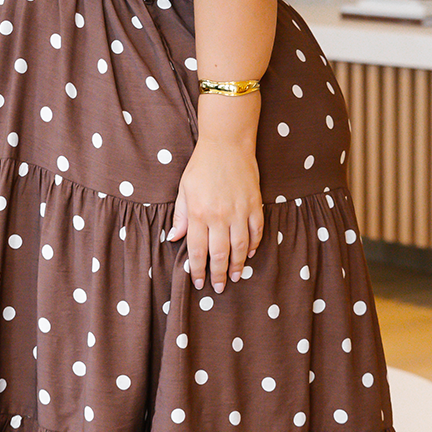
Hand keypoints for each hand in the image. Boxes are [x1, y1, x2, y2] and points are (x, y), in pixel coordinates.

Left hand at [169, 139, 263, 293]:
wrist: (227, 144)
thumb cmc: (201, 166)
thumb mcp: (184, 189)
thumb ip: (180, 215)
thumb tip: (174, 238)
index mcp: (198, 212)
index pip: (197, 249)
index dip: (198, 269)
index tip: (199, 282)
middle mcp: (218, 215)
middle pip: (219, 253)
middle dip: (218, 273)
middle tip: (219, 287)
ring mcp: (238, 211)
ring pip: (240, 246)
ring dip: (237, 265)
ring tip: (235, 277)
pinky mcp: (254, 204)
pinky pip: (256, 231)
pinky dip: (254, 245)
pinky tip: (249, 254)